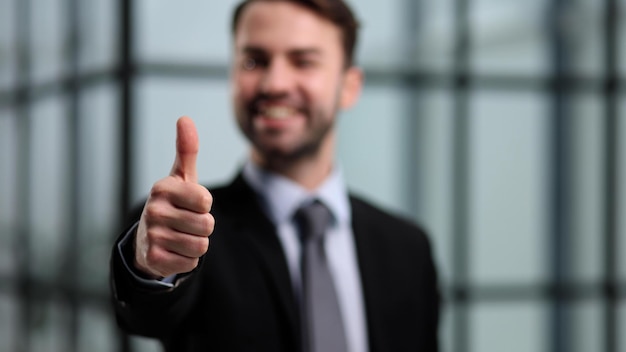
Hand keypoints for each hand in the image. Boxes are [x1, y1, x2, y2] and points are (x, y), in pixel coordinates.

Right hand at [134, 116, 214, 278]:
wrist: (147, 240)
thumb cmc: (172, 203)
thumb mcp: (180, 177)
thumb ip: (186, 150)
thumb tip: (185, 118)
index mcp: (162, 188)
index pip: (206, 200)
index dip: (204, 205)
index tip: (190, 204)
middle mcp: (153, 210)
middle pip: (207, 225)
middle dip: (203, 227)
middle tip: (186, 223)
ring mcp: (152, 235)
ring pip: (201, 246)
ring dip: (196, 244)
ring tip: (180, 237)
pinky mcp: (154, 259)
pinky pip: (191, 262)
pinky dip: (188, 260)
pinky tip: (174, 251)